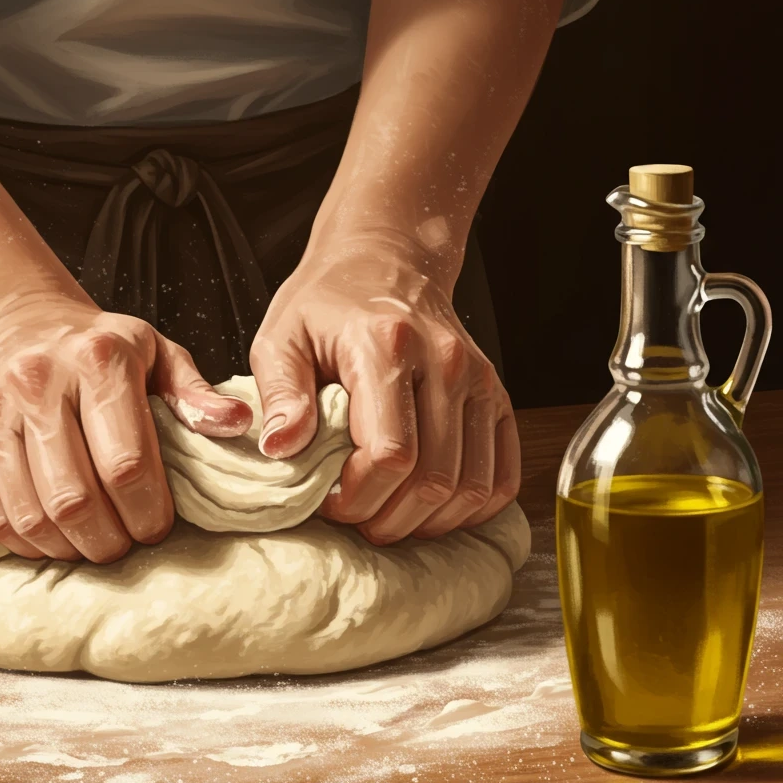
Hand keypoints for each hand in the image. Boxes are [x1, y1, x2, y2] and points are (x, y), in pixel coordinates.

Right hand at [0, 293, 252, 561]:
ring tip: (95, 546)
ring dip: (70, 548)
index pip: (127, 464)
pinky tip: (55, 540)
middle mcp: (38, 383)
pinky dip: (28, 543)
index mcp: (97, 362)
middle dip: (110, 540)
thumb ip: (194, 394)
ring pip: (33, 514)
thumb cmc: (97, 346)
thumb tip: (237, 424)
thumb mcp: (156, 352)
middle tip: (127, 545)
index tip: (159, 528)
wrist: (12, 322)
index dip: (147, 512)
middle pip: (76, 498)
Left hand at [250, 240, 519, 543]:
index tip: (329, 500)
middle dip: (387, 519)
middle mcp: (446, 365)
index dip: (358, 497)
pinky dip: (470, 508)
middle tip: (355, 516)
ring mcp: (479, 382)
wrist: (387, 261)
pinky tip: (432, 508)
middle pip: (433, 480)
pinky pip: (502, 477)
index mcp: (389, 348)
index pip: (389, 454)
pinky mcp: (496, 398)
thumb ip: (280, 395)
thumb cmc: (328, 303)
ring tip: (388, 515)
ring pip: (470, 487)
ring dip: (427, 522)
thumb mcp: (281, 338)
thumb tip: (282, 450)